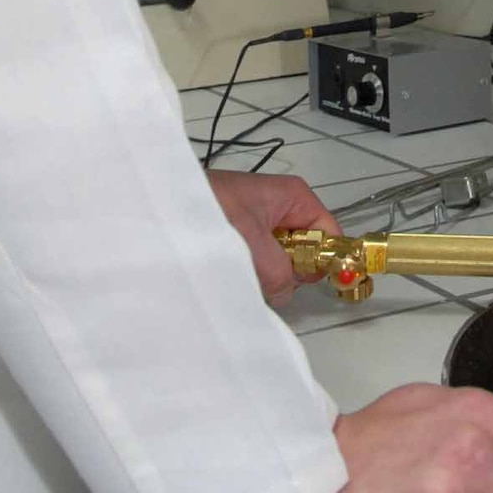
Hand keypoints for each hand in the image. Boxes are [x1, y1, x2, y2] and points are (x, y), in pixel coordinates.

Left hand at [206, 169, 338, 308]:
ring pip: (280, 260)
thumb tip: (284, 294)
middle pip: (306, 251)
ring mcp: (261, 222)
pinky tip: (230, 272)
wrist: (163, 198)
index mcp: (295, 197)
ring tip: (238, 272)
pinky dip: (249, 271)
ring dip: (264, 275)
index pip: (329, 234)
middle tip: (263, 278)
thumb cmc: (213, 210)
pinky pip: (259, 260)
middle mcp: (283, 208)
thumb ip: (278, 273)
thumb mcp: (251, 242)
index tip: (303, 283)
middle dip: (287, 273)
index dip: (323, 261)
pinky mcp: (241, 234)